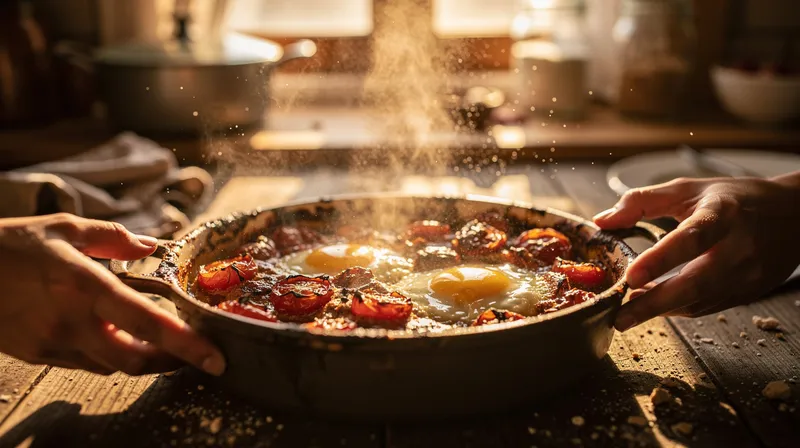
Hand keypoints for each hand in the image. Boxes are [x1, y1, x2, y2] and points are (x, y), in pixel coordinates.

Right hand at [0, 213, 224, 375]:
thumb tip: (151, 245)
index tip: (215, 357)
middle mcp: (71, 321)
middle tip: (190, 353)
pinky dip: (106, 352)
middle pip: (135, 361)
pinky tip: (107, 332)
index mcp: (84, 284)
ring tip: (151, 336)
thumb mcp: (64, 227)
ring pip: (111, 365)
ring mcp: (52, 343)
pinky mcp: (37, 356)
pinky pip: (84, 363)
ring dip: (137, 356)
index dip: (185, 345)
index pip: (146, 322)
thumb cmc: (10, 244)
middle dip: (169, 362)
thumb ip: (113, 237)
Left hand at [593, 174, 799, 330]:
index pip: (692, 238)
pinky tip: (654, 306)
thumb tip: (602, 220)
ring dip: (662, 310)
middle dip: (654, 304)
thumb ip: (643, 201)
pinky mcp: (748, 294)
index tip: (631, 276)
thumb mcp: (689, 189)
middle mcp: (739, 248)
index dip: (661, 259)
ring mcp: (747, 275)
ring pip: (699, 301)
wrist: (795, 217)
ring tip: (627, 314)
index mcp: (723, 215)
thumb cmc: (736, 200)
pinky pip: (707, 307)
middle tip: (620, 316)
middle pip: (695, 283)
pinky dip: (678, 309)